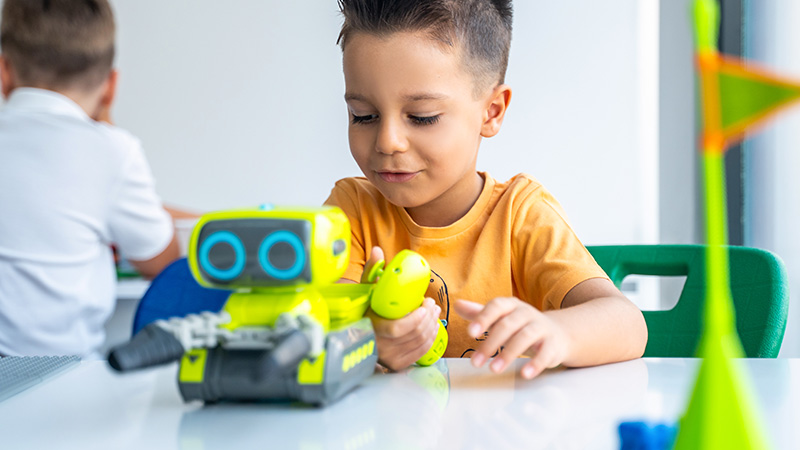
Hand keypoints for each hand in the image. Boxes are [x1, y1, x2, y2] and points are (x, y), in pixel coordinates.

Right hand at [362, 246, 440, 370]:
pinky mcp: (397, 364)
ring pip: (420, 342)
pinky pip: (421, 352)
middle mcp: (380, 347)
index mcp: (371, 329)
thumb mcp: (366, 288)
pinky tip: (432, 325)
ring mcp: (389, 359)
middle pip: (414, 334)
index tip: (424, 303)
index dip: (416, 318)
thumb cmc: (364, 307)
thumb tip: (377, 251)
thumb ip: (372, 270)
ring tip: (433, 311)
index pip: (397, 329)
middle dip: (429, 317)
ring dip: (432, 325)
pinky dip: (430, 338)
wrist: (356, 331)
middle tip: (432, 304)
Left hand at [453, 297, 569, 378]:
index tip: (470, 333)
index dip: (483, 318)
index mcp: (511, 305)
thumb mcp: (500, 317)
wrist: (557, 333)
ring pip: (525, 338)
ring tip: (494, 369)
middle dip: (490, 343)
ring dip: (508, 354)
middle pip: (508, 325)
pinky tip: (524, 373)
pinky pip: (545, 353)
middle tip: (475, 362)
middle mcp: (527, 313)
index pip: (496, 307)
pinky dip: (535, 363)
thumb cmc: (521, 325)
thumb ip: (479, 313)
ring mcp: (541, 328)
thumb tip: (457, 305)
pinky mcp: (553, 344)